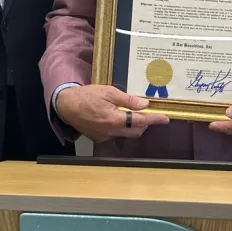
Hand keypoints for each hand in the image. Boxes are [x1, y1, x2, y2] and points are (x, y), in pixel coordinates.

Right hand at [54, 84, 170, 142]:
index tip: (165, 119)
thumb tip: (144, 104)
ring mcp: (105, 136)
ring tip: (130, 112)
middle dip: (144, 123)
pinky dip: (120, 127)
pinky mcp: (98, 138)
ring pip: (126, 134)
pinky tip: (115, 117)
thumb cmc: (87, 96)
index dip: (154, 119)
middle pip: (136, 131)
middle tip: (146, 111)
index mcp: (115, 119)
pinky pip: (115, 134)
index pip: (140, 121)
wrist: (66, 105)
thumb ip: (127, 99)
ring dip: (132, 125)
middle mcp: (111, 131)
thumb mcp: (108, 92)